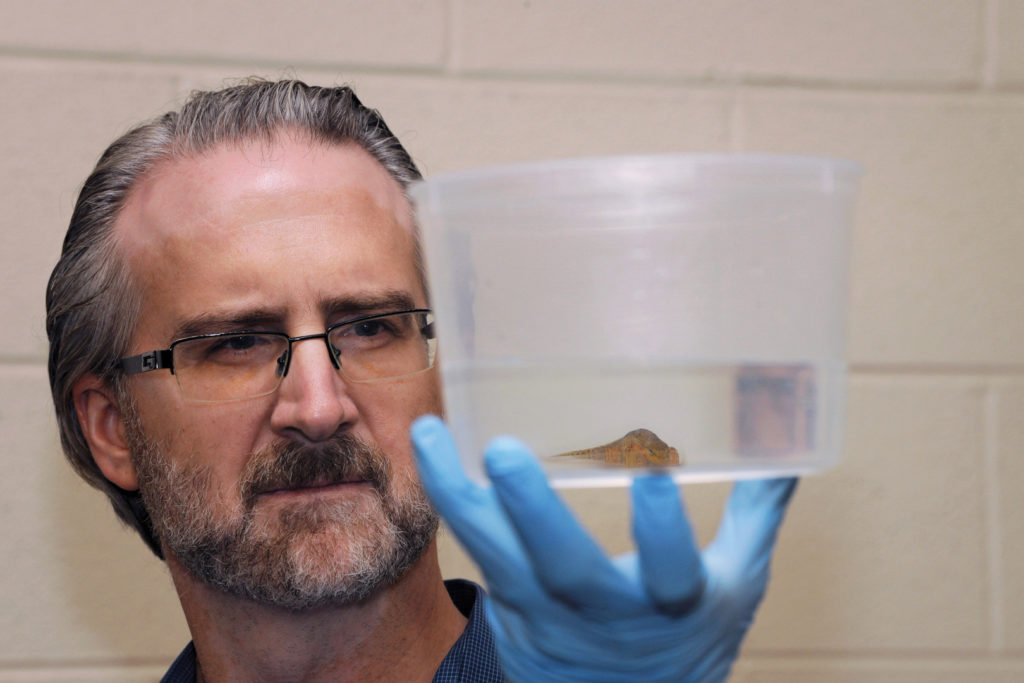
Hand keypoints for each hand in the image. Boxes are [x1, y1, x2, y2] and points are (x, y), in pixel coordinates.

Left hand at [411, 416, 796, 681]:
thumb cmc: (687, 638)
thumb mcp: (736, 585)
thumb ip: (756, 514)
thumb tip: (790, 445)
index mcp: (672, 608)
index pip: (670, 578)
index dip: (663, 534)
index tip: (655, 474)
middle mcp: (603, 615)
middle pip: (564, 572)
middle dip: (535, 513)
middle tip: (506, 451)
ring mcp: (548, 614)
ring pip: (501, 561)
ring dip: (464, 498)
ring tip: (433, 436)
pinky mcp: (510, 606)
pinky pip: (477, 552)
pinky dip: (452, 501)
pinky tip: (433, 448)